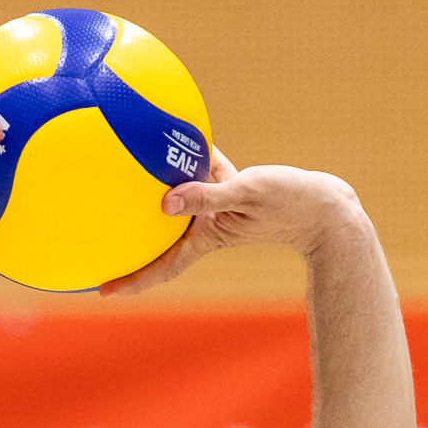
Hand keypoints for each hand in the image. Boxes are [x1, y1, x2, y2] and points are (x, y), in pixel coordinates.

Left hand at [100, 150, 367, 295]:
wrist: (329, 207)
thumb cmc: (291, 203)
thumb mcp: (247, 193)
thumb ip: (206, 195)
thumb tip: (165, 202)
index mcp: (207, 236)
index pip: (163, 266)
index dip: (134, 280)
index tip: (102, 289)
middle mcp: (209, 225)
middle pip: (162, 238)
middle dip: (132, 241)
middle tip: (98, 238)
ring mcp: (222, 209)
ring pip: (179, 202)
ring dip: (156, 193)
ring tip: (126, 177)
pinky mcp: (236, 190)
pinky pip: (204, 175)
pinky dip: (191, 162)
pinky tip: (179, 138)